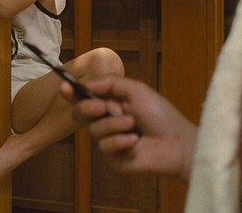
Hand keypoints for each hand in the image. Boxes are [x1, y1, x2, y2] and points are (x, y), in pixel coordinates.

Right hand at [62, 76, 196, 179]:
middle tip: (103, 107)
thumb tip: (87, 85)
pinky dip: (120, 141)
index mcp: (112, 105)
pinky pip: (105, 146)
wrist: (177, 142)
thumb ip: (111, 83)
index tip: (64, 87)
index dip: (73, 93)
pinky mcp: (113, 159)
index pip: (87, 98)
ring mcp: (109, 142)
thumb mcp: (136, 91)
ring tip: (133, 125)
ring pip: (95, 130)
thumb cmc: (160, 115)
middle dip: (89, 107)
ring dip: (114, 125)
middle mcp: (108, 122)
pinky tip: (135, 142)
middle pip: (82, 113)